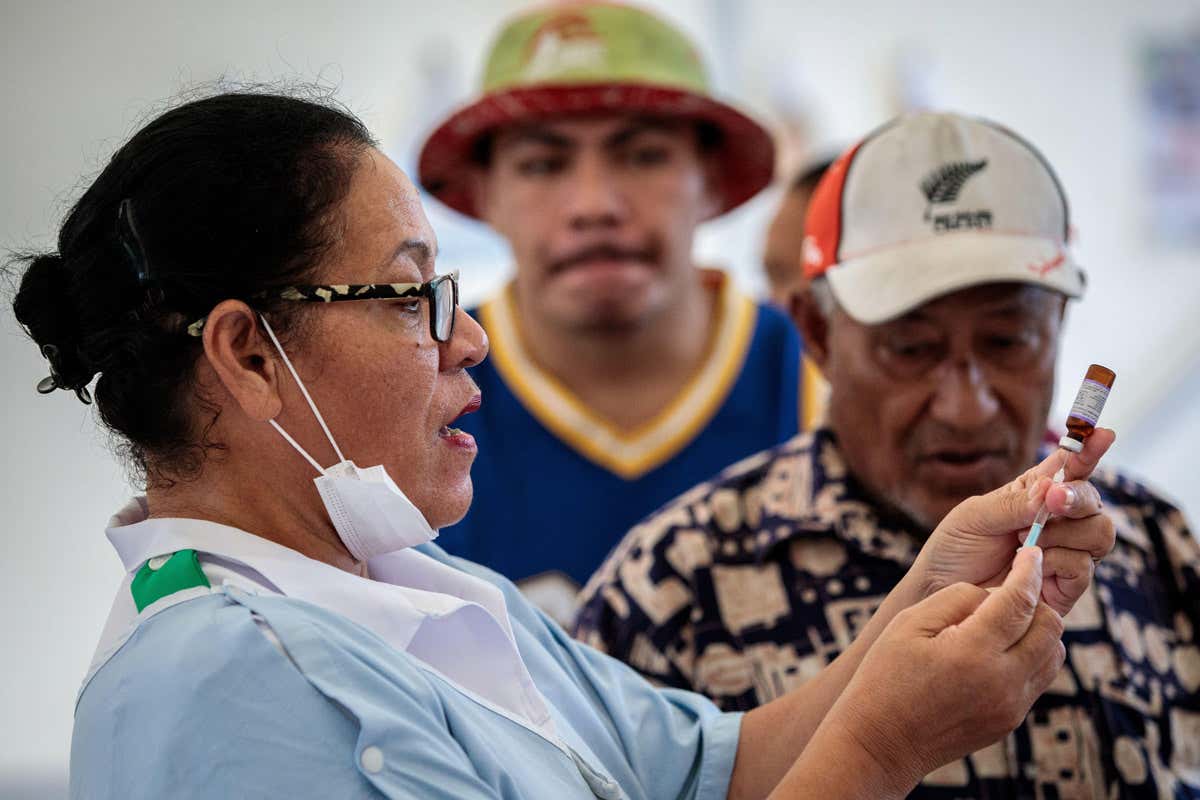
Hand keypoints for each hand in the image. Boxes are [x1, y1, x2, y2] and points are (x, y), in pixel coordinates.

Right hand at [818, 548, 1064, 794]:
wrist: (882, 741)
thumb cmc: (886, 675)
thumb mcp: (909, 624)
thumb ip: (956, 599)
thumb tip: (994, 592)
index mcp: (972, 651)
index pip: (1019, 601)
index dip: (1028, 571)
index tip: (1030, 551)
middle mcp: (1001, 681)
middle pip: (1050, 626)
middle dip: (1036, 600)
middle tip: (1011, 589)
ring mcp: (1010, 705)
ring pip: (1054, 653)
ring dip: (1038, 629)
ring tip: (1005, 620)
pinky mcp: (1011, 720)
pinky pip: (1040, 678)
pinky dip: (1031, 655)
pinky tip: (1000, 648)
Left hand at [909, 429, 1115, 615]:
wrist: (939, 591)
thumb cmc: (954, 548)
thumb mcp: (975, 515)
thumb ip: (1014, 503)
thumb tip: (1052, 489)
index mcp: (1036, 495)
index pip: (1072, 469)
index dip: (1089, 451)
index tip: (1103, 434)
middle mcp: (1058, 523)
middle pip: (1095, 502)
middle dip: (1079, 497)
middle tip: (1053, 501)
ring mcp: (1065, 554)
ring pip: (1099, 533)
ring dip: (1064, 533)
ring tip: (1023, 541)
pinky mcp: (1064, 587)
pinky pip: (1083, 567)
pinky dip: (1057, 561)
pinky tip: (1029, 564)